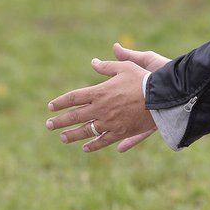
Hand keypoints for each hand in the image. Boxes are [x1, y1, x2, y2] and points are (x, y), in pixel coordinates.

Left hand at [46, 43, 165, 152]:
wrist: (161, 98)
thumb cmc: (143, 80)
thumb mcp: (125, 67)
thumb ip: (107, 66)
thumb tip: (93, 62)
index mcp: (99, 92)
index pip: (73, 98)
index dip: (60, 103)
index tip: (50, 107)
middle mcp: (100, 109)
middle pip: (75, 116)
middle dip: (60, 121)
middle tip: (49, 125)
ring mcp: (109, 123)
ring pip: (86, 131)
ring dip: (72, 135)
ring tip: (62, 138)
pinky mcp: (120, 132)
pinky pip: (103, 141)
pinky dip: (93, 145)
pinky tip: (85, 148)